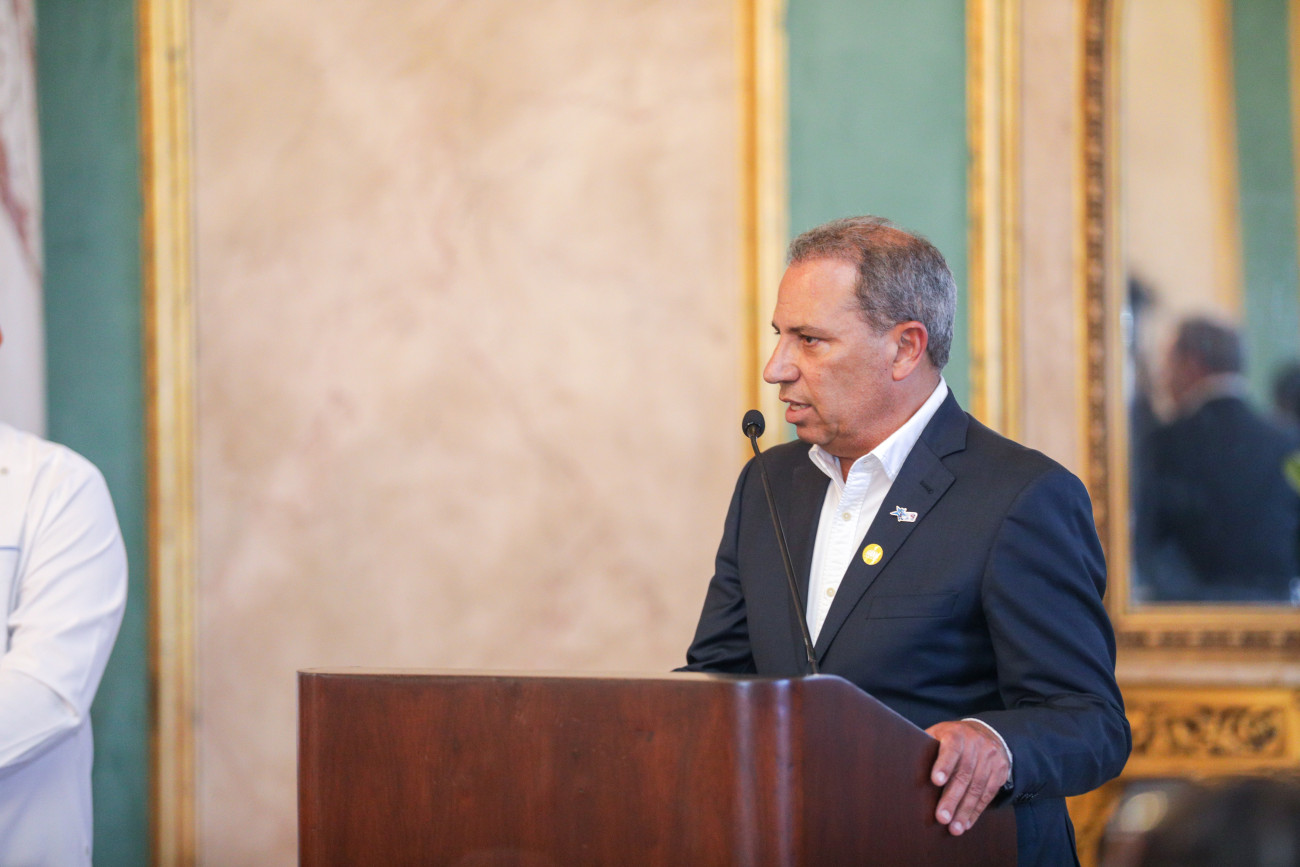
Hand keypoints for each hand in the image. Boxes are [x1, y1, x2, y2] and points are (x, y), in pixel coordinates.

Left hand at [924, 719, 1010, 835]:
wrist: (986, 733)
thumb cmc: (952, 738)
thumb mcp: (938, 735)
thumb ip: (927, 748)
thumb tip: (905, 768)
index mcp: (956, 734)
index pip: (951, 749)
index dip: (943, 765)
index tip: (936, 781)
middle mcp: (976, 744)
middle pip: (964, 774)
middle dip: (952, 798)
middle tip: (942, 817)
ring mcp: (990, 757)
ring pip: (978, 787)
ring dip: (965, 810)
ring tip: (955, 828)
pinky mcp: (1000, 770)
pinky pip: (989, 793)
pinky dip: (976, 810)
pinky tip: (967, 822)